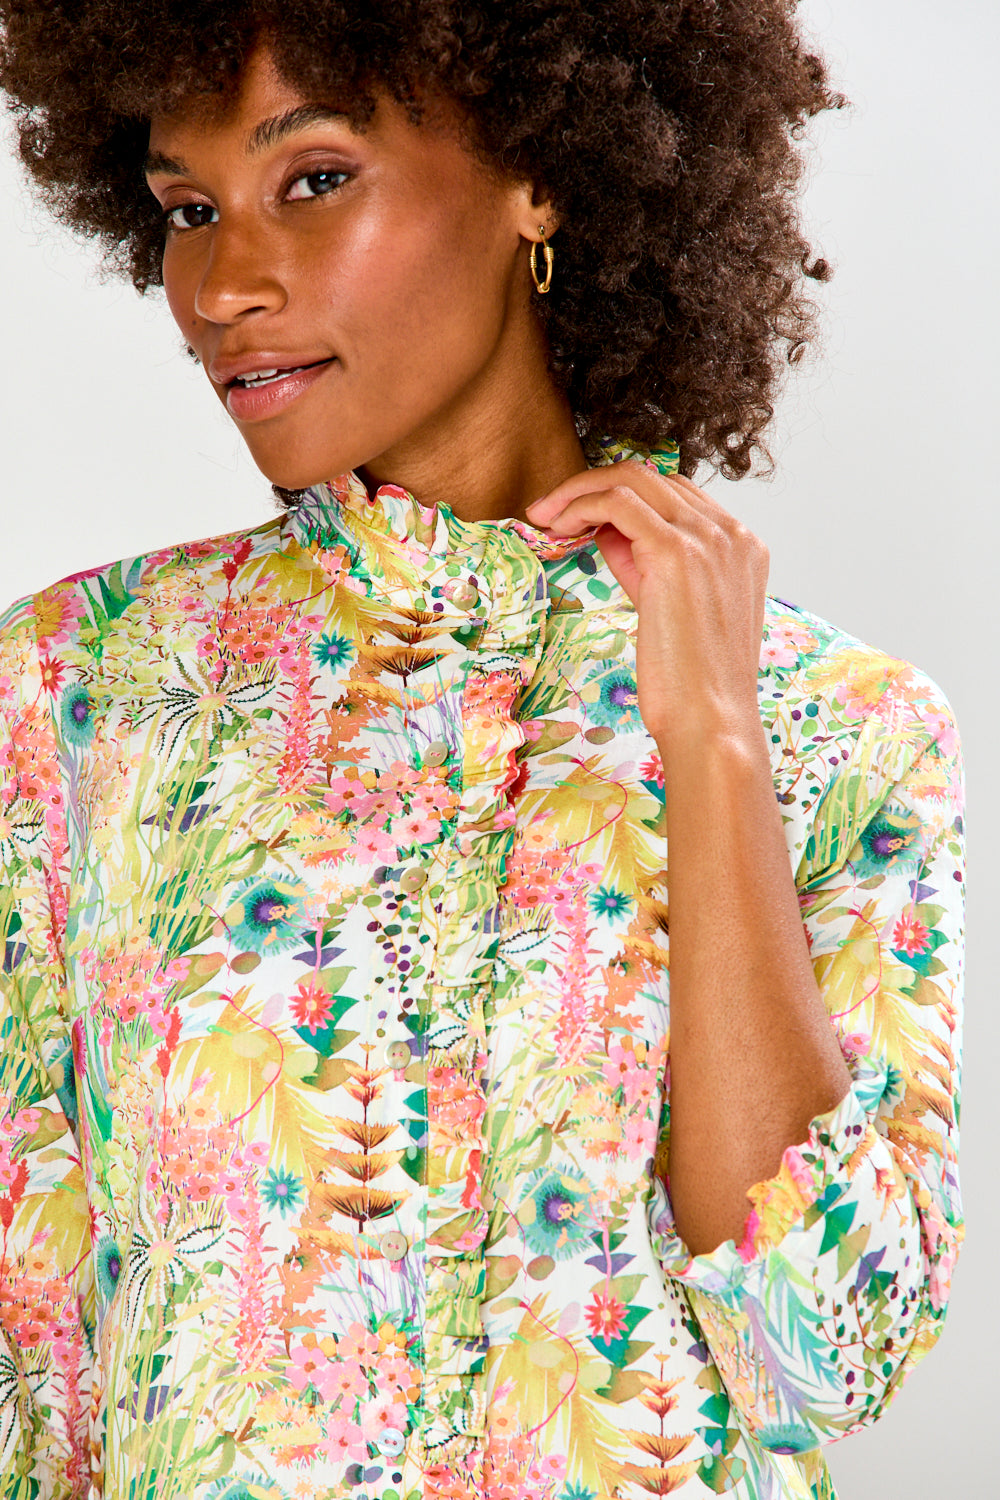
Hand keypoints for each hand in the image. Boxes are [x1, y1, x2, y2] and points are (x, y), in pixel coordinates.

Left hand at [525, 462, 769, 754]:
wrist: (711, 722)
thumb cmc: (691, 683)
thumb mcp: (670, 609)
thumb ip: (646, 563)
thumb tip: (604, 529)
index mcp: (742, 546)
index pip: (674, 494)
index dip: (621, 497)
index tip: (577, 518)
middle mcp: (732, 534)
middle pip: (654, 476)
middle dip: (593, 485)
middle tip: (548, 510)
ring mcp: (709, 539)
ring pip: (633, 478)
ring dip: (580, 490)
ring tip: (544, 515)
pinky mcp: (677, 552)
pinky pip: (618, 502)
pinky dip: (581, 504)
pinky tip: (557, 526)